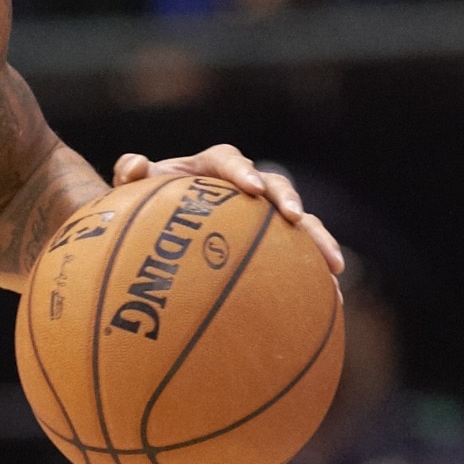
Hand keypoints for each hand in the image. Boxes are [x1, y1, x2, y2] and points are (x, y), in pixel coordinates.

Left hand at [109, 141, 343, 273]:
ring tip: (334, 268)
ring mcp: (261, 217)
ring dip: (318, 241)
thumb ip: (129, 173)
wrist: (154, 227)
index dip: (241, 170)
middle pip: (275, 187)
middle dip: (289, 201)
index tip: (250, 187)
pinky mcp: (271, 245)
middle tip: (296, 218)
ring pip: (298, 224)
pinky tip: (331, 304)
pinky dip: (315, 277)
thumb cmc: (142, 206)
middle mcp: (243, 187)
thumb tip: (134, 164)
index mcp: (211, 167)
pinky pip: (297, 258)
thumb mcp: (130, 191)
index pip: (228, 160)